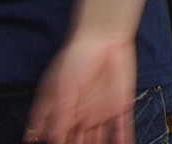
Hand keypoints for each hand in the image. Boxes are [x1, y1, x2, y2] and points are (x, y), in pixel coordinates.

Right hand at [25, 28, 134, 143]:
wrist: (105, 39)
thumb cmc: (77, 59)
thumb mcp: (61, 87)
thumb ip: (56, 114)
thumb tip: (48, 139)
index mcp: (63, 112)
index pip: (56, 137)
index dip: (55, 143)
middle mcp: (81, 116)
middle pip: (76, 141)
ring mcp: (100, 112)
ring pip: (98, 139)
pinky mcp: (119, 106)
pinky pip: (122, 127)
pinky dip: (123, 138)